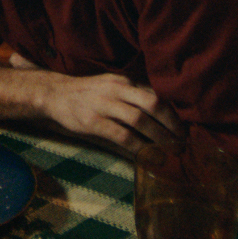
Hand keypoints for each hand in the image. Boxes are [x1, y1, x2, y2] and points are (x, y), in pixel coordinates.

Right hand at [0, 53, 184, 156]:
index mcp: (124, 81)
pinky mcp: (92, 121)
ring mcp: (104, 105)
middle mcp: (116, 89)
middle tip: (182, 142)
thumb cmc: (86, 94)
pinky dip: (138, 147)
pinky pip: (121, 135)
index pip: (155, 94)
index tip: (184, 129)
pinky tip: (147, 157)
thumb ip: (132, 97)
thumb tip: (160, 116)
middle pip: (152, 103)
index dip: (173, 113)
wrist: (53, 94)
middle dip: (171, 124)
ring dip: (159, 137)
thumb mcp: (111, 87)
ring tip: (170, 152)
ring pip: (139, 119)